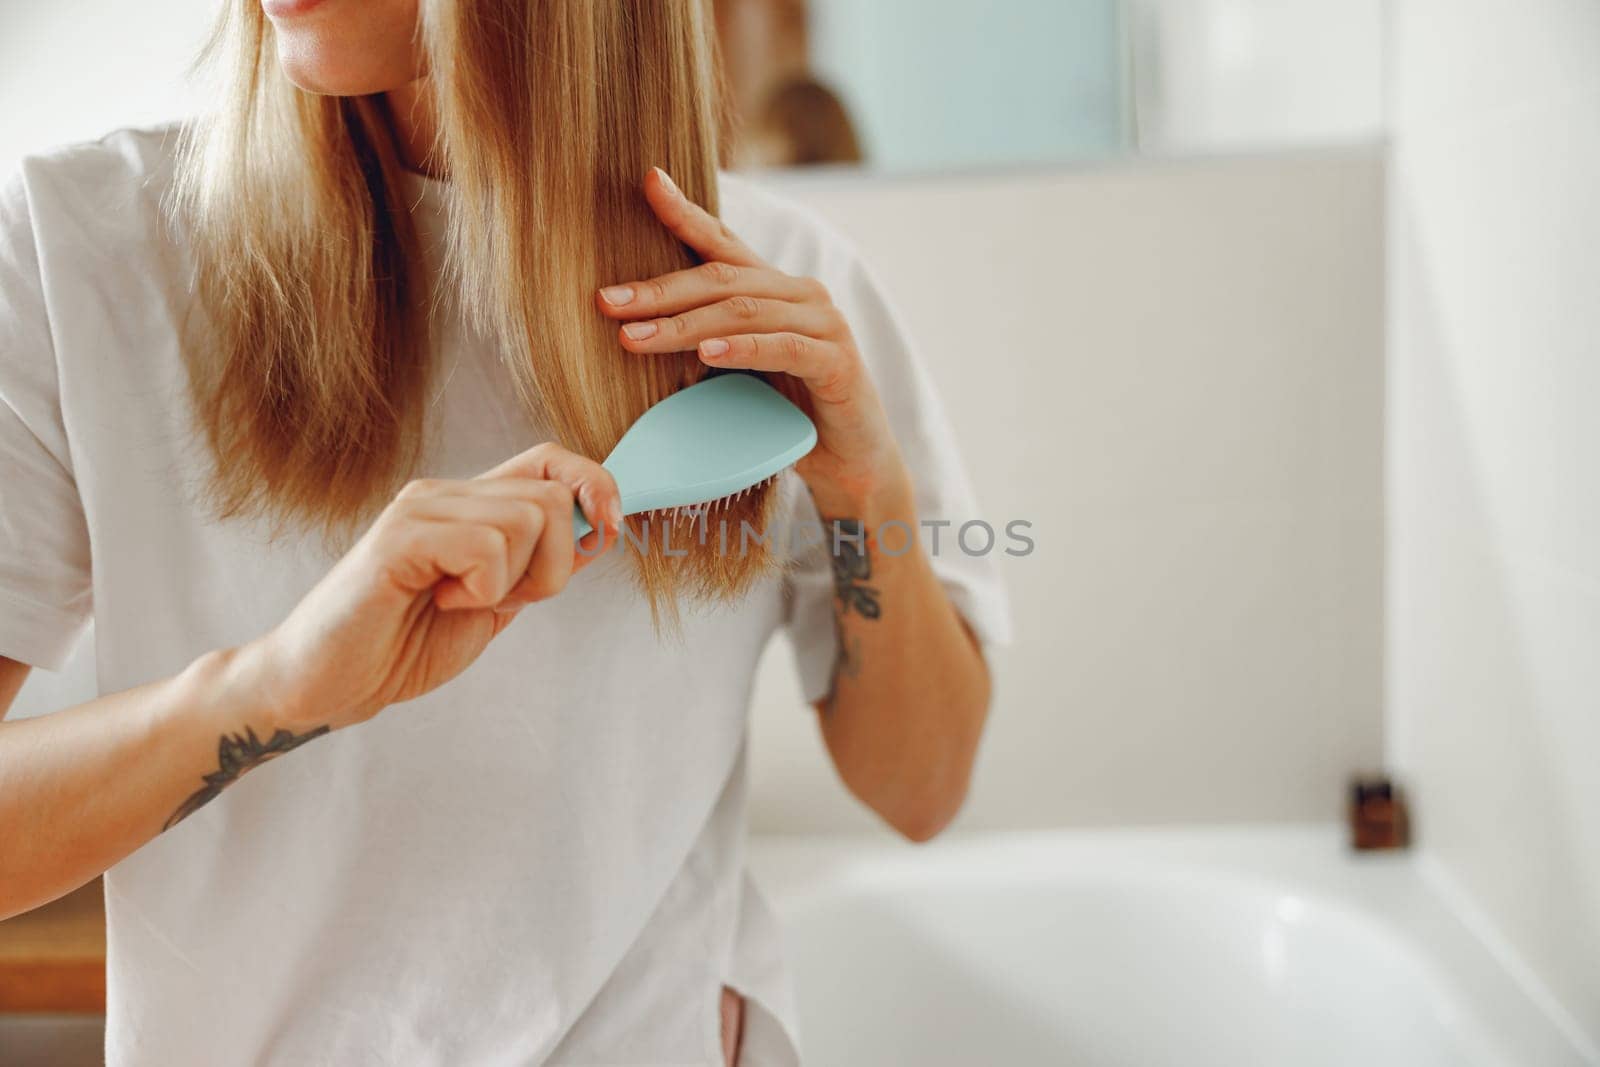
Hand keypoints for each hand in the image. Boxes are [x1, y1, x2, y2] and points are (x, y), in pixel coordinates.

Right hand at [242, 444, 622, 731]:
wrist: (327, 684)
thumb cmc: (402, 645)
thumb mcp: (495, 604)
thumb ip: (539, 566)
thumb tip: (602, 531)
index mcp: (470, 506)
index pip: (550, 460)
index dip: (595, 483)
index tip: (612, 528)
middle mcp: (446, 494)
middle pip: (553, 496)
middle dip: (554, 565)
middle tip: (501, 600)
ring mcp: (420, 510)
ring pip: (527, 520)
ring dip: (513, 582)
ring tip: (460, 602)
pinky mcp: (398, 538)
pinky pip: (485, 547)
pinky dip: (481, 589)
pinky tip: (439, 602)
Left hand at [597, 167, 906, 510]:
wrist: (850, 462)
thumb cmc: (787, 415)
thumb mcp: (739, 370)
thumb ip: (705, 339)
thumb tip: (634, 329)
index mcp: (774, 289)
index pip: (723, 243)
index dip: (686, 212)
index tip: (649, 182)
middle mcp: (801, 294)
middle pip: (721, 280)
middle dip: (659, 290)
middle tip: (608, 302)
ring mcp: (823, 324)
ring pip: (744, 312)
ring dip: (684, 325)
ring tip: (637, 338)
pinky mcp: (837, 362)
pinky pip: (784, 348)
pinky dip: (743, 349)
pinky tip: (708, 354)